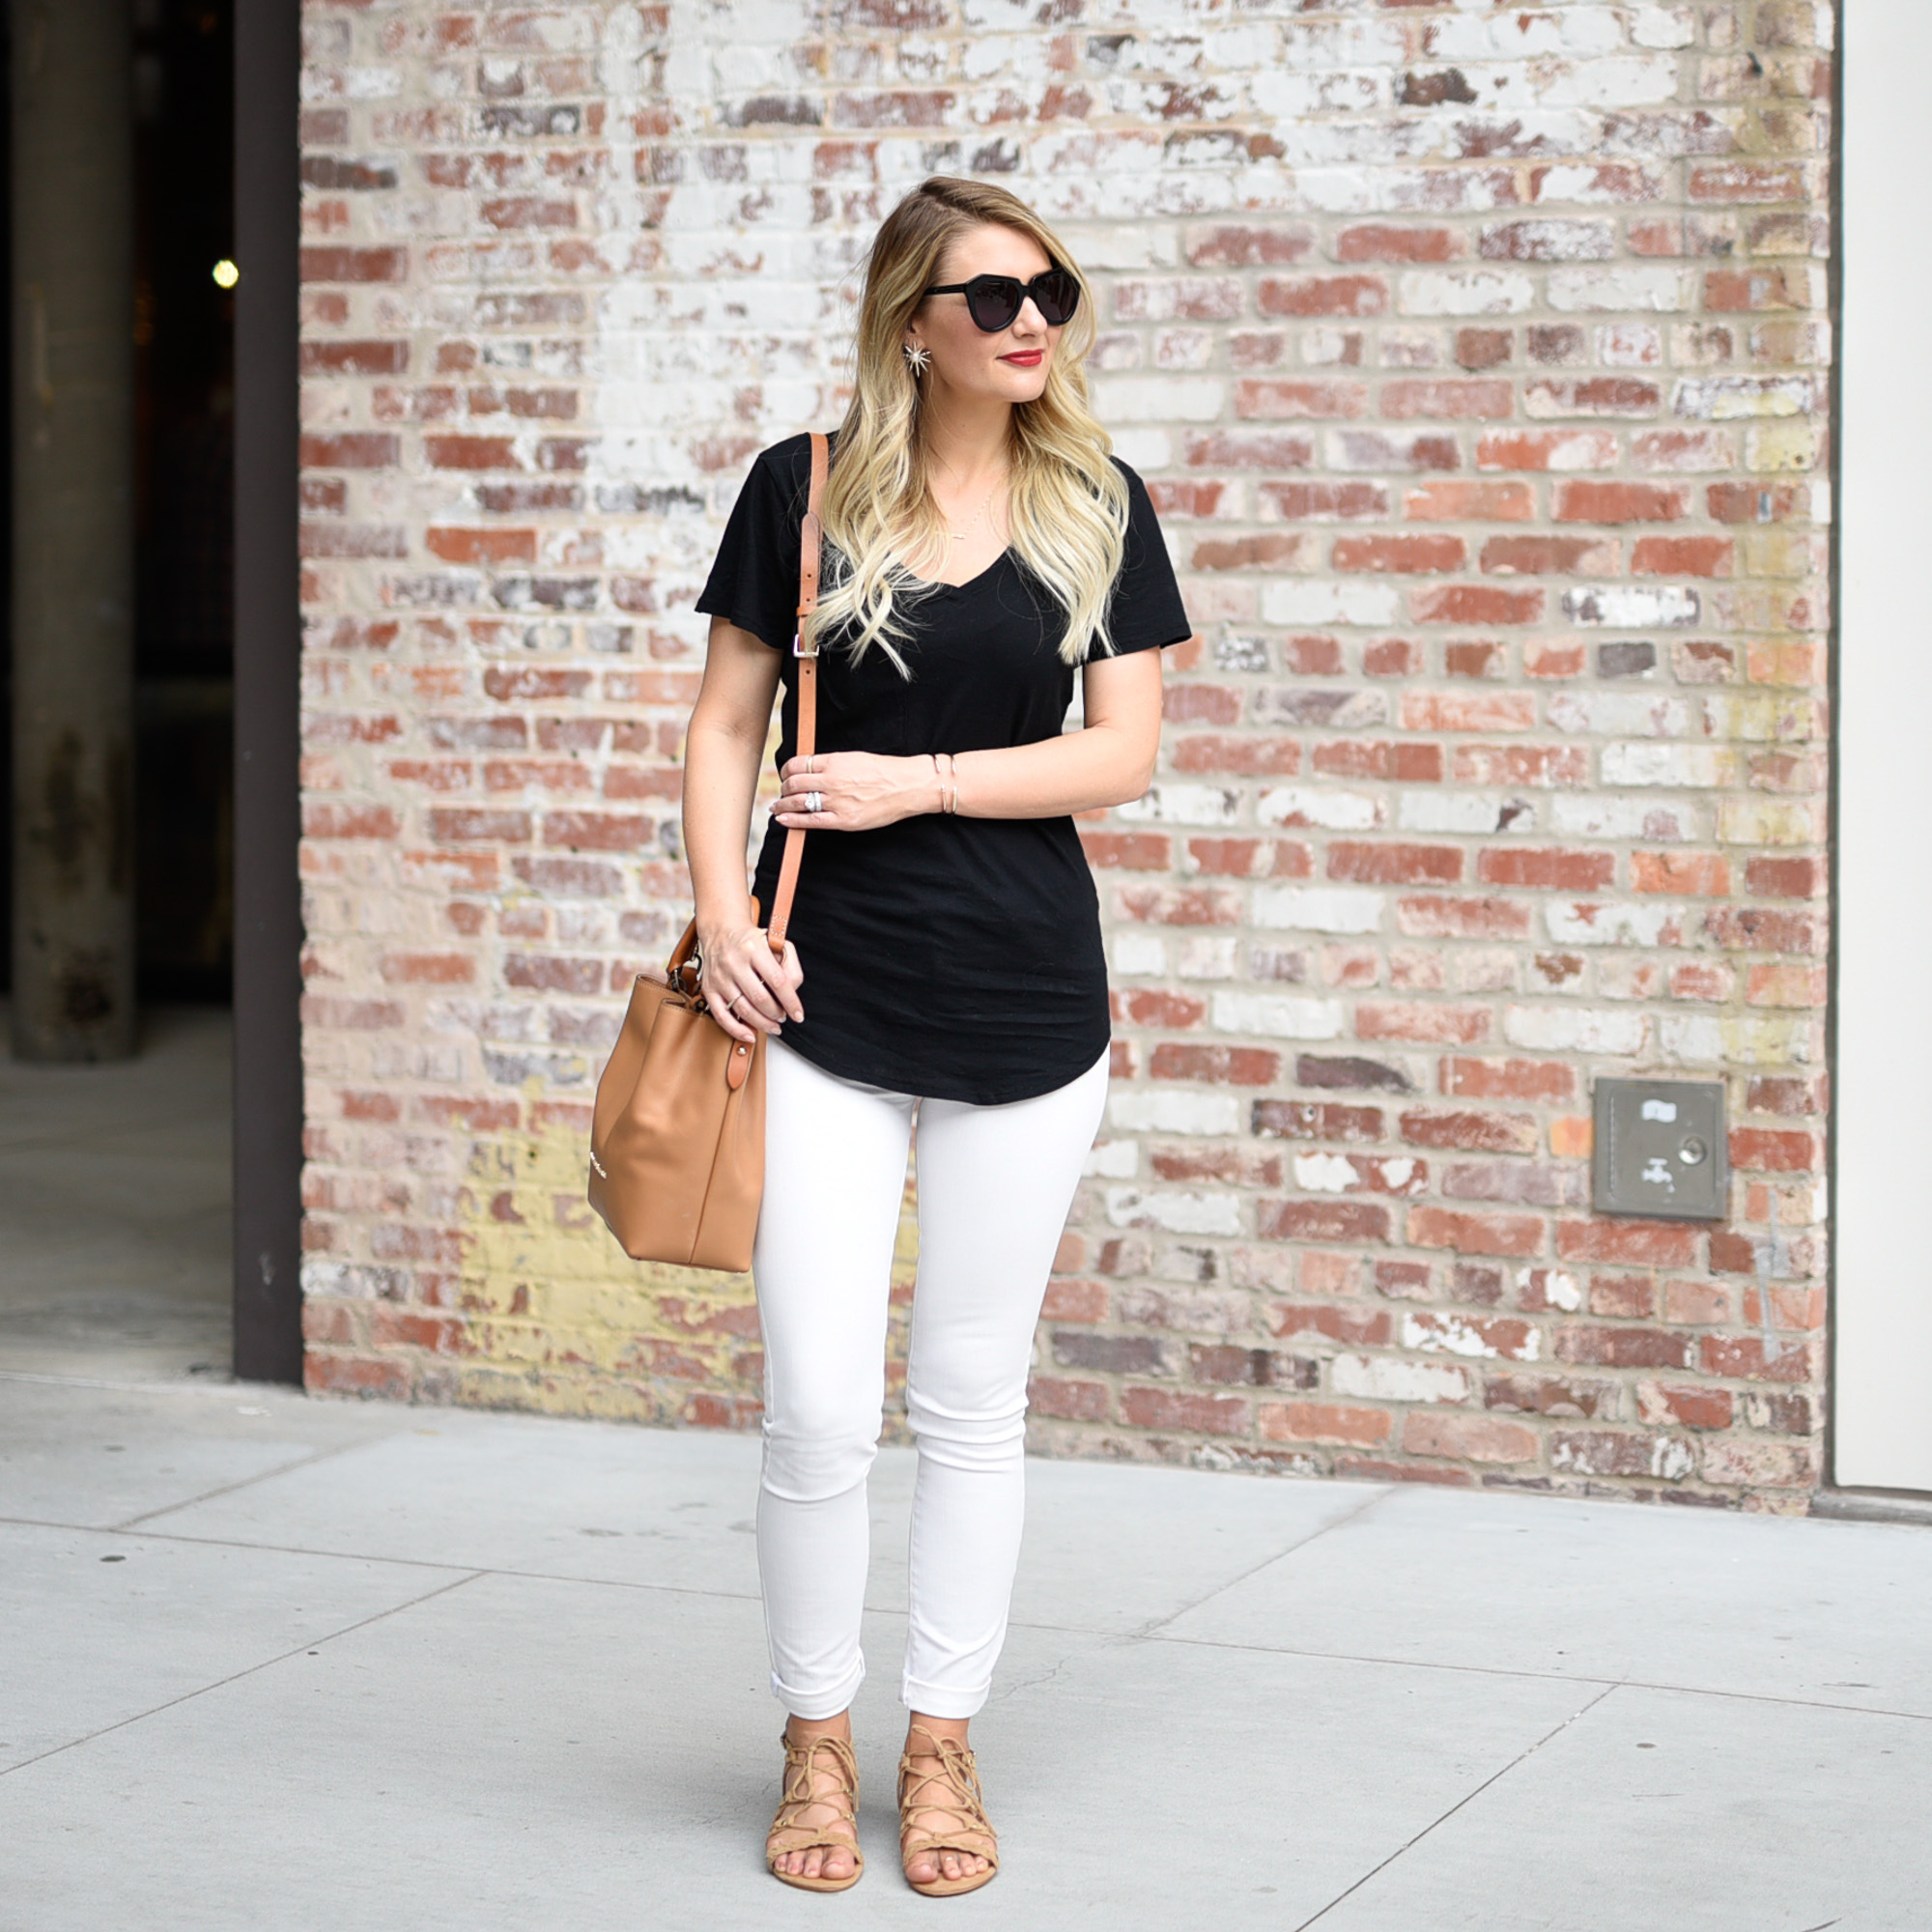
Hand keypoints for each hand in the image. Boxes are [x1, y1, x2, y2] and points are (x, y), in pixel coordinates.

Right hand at [694, 914, 803, 1044]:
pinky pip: (721, 1016)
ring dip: (762, 1023)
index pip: (778, 981)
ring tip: (773, 1025)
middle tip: (783, 1016)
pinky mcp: (709, 988)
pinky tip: (750, 1035)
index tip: (798, 1014)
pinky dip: (736, 1030)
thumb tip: (792, 992)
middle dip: (776, 1013)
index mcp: (754, 948)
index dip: (791, 1002)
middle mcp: (734, 962)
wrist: (720, 930)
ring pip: (743, 1009)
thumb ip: (791, 965)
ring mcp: (720, 977)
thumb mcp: (777, 943)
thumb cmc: (752, 941)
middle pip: (760, 998)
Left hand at [773, 751, 933, 831]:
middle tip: (782, 793)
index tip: (785, 776)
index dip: (786, 771)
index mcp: (835, 761)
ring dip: (783, 805)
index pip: (798, 764)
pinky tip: (783, 820)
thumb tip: (810, 770)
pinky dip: (792, 821)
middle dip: (784, 789)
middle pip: (794, 783)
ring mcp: (837, 801)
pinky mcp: (843, 820)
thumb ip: (831, 763)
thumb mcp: (855, 758)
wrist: (907, 786)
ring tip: (778, 807)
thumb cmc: (884, 771)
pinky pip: (810, 821)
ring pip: (798, 802)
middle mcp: (832, 780)